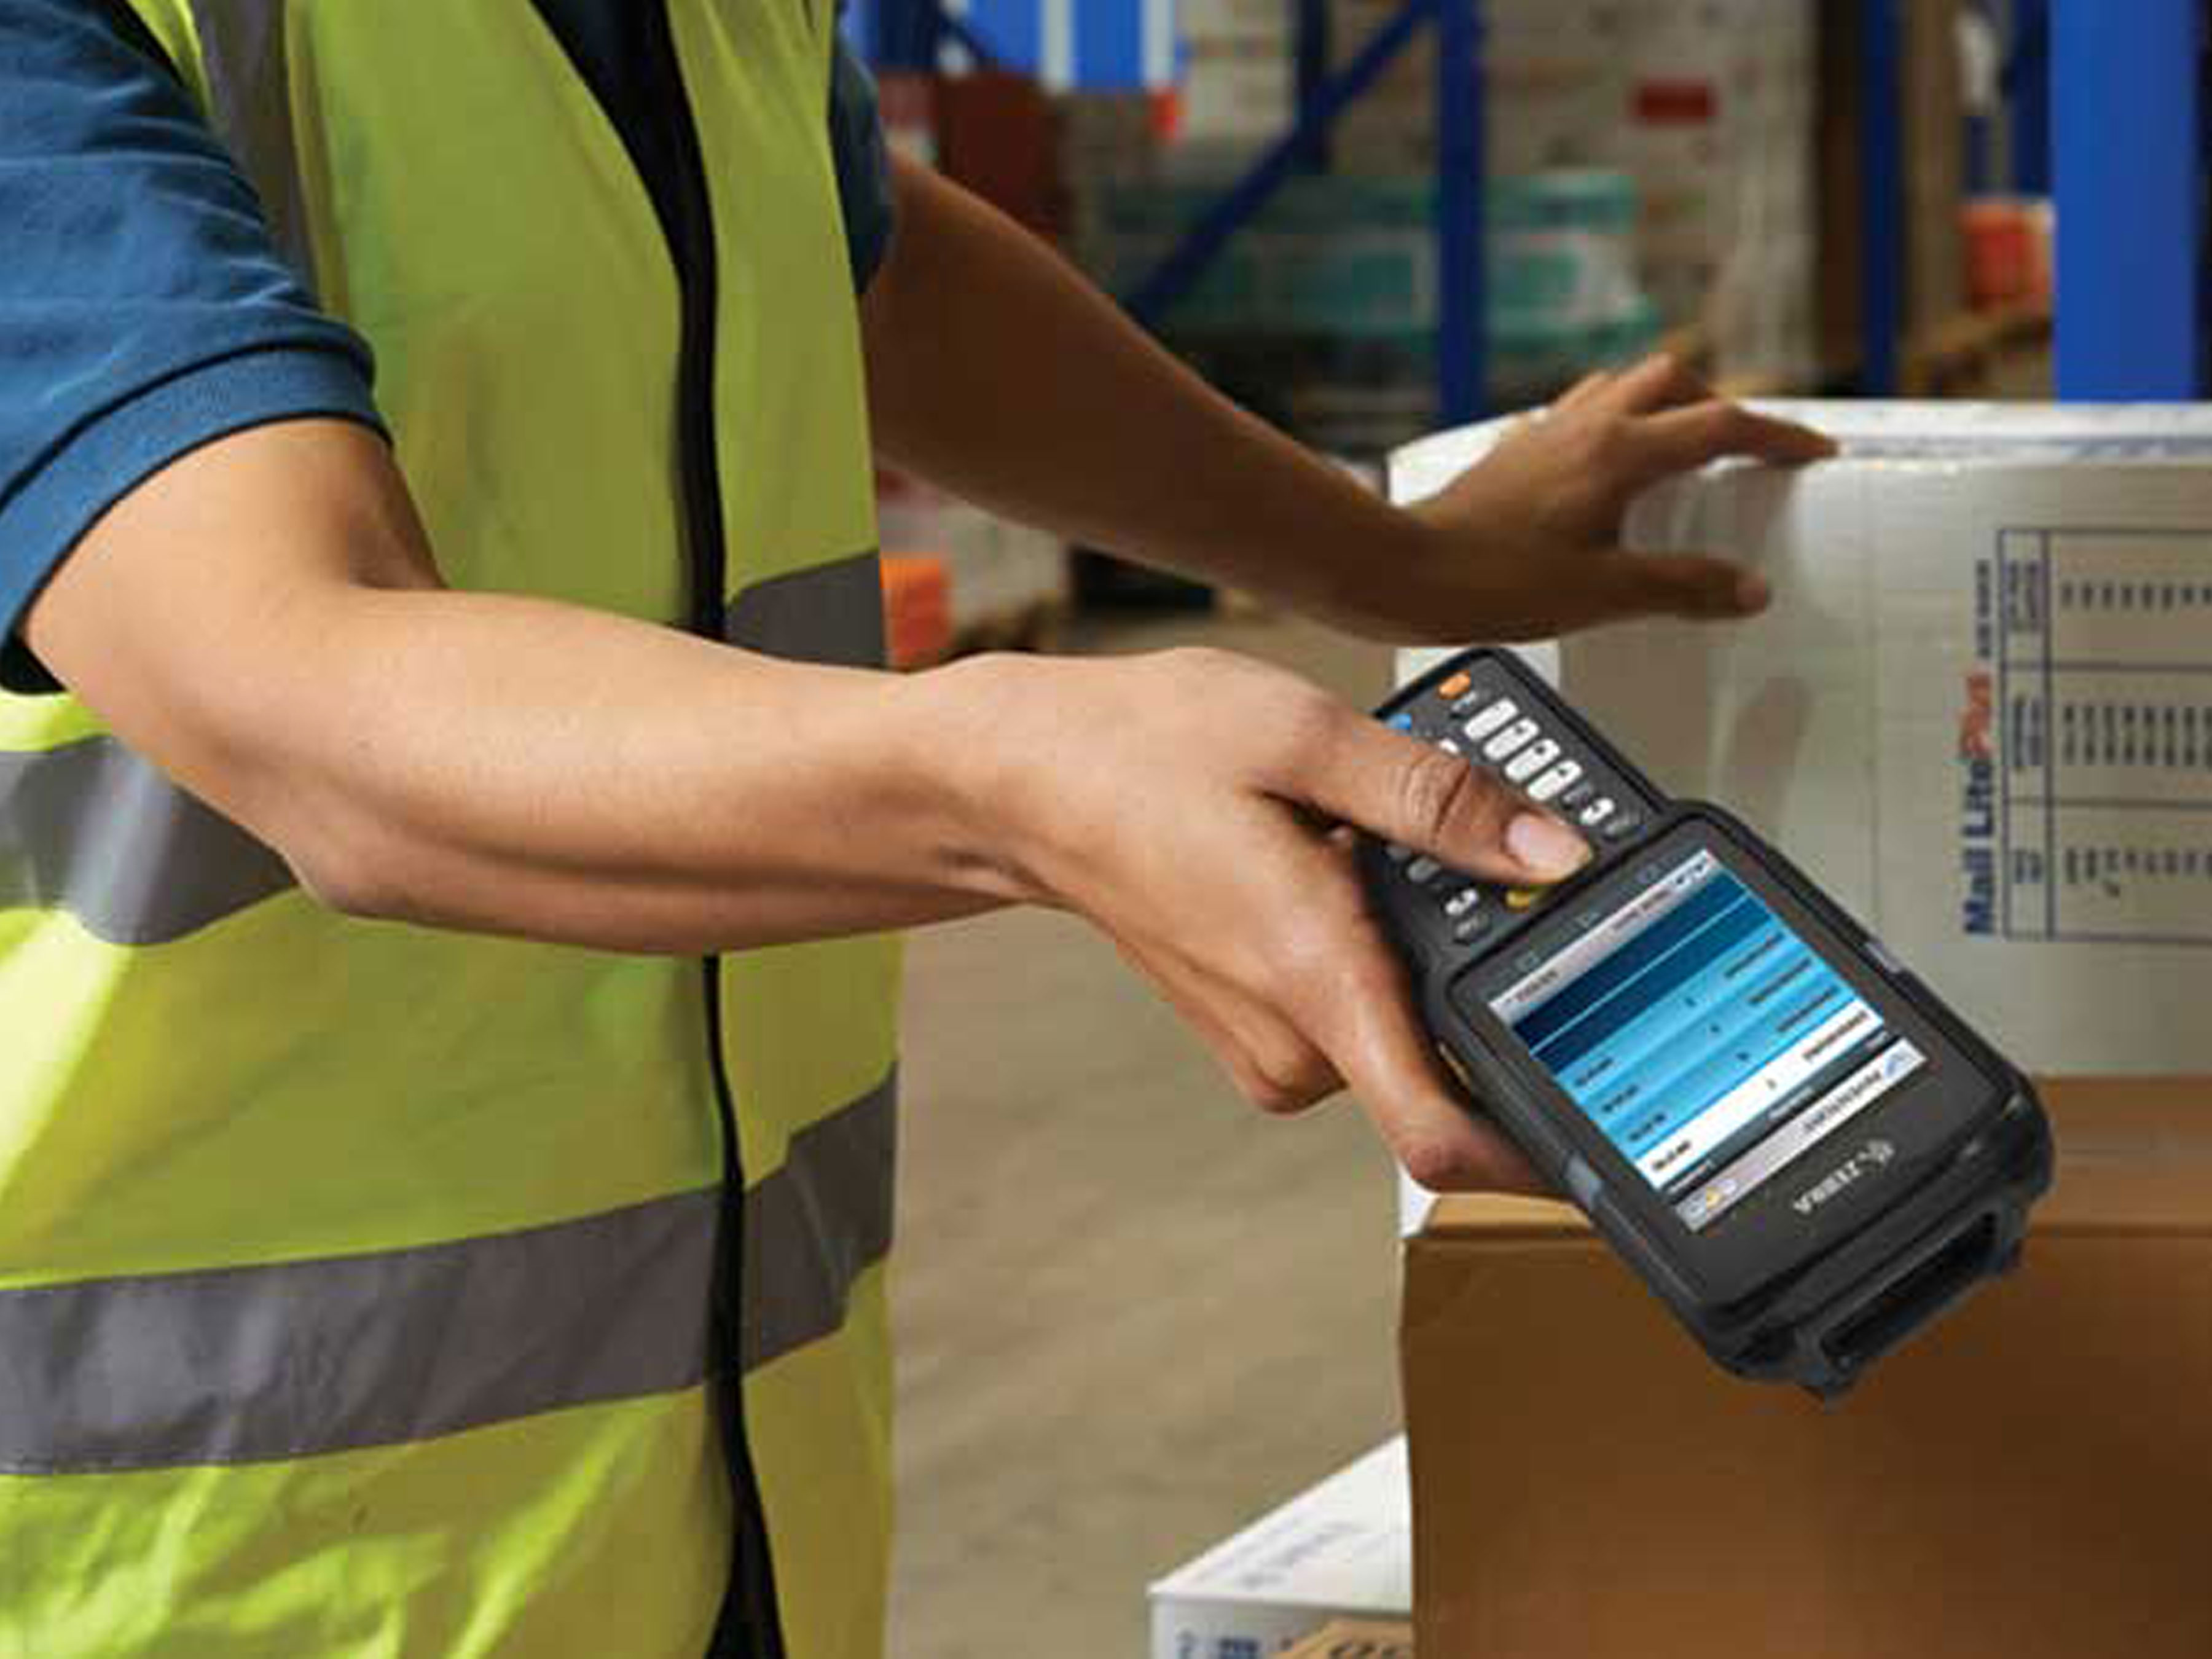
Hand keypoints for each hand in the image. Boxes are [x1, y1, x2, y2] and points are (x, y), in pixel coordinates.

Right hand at [942, 646, 1593, 1192]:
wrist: (1027, 784)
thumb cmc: (1141, 751)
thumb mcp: (1305, 735)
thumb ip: (1440, 802)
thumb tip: (1556, 855)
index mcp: (1313, 976)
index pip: (1443, 1138)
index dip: (1546, 1153)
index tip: (1619, 1122)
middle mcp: (1292, 1040)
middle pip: (1450, 1060)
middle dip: (1493, 970)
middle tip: (1485, 853)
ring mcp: (1271, 1048)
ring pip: (1406, 1030)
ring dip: (1427, 952)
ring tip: (1376, 841)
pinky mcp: (1261, 1035)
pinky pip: (1360, 1016)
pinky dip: (1378, 954)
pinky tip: (1339, 867)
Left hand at [1380, 354, 1834, 641]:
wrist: (1405, 572)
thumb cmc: (1492, 581)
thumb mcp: (1605, 594)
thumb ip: (1684, 586)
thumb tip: (1748, 589)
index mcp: (1619, 451)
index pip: (1722, 425)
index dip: (1778, 436)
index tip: (1811, 451)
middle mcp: (1584, 425)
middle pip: (1674, 381)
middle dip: (1721, 405)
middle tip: (1746, 447)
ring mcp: (1545, 432)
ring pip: (1623, 386)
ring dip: (1664, 405)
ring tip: (1684, 448)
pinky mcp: (1514, 451)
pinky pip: (1577, 413)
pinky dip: (1612, 424)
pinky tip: (1606, 464)